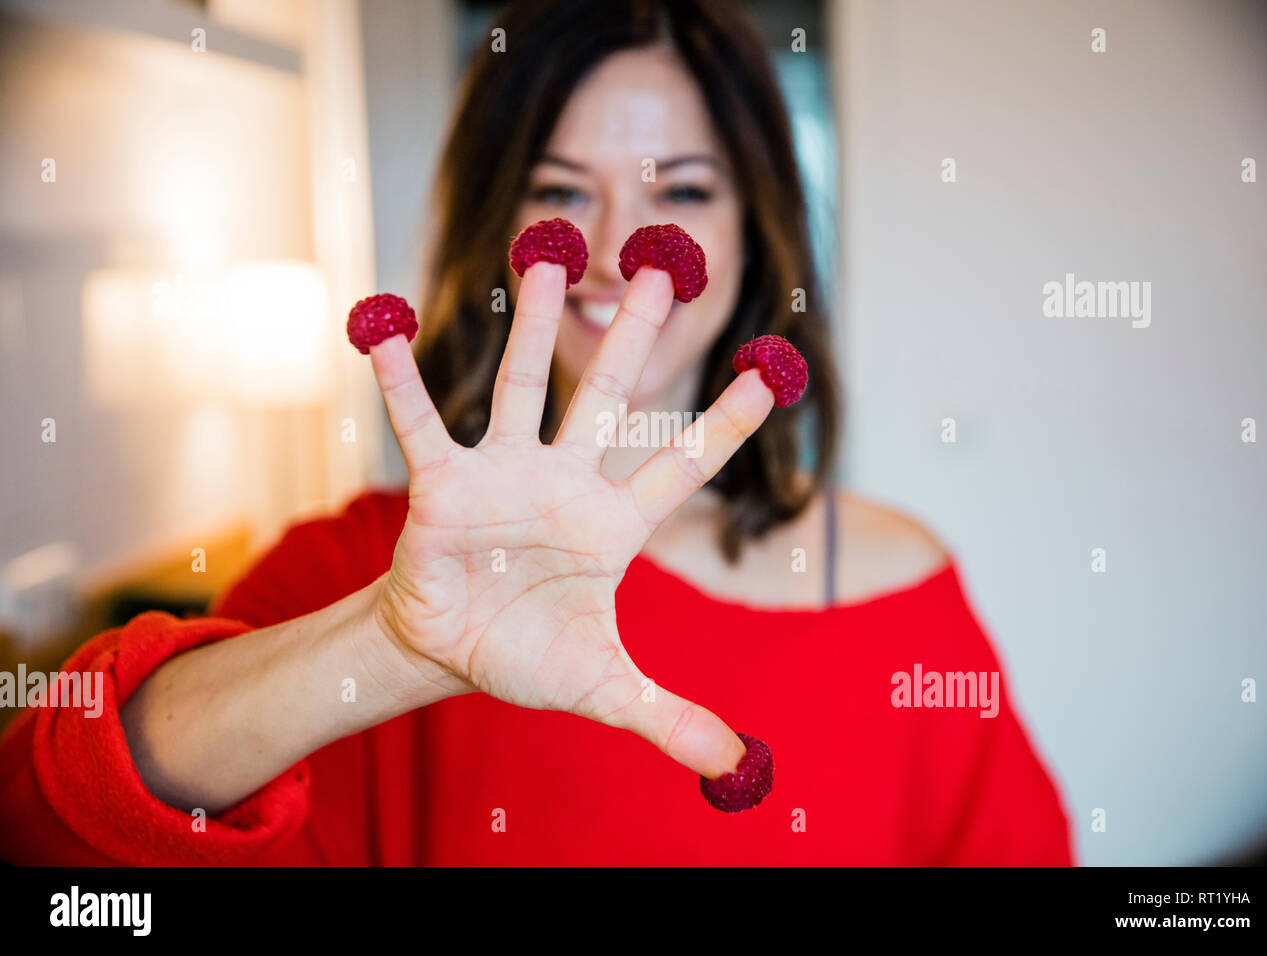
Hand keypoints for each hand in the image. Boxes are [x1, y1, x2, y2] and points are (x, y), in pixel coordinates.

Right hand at [368, 262, 773, 777]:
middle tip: (664, 266)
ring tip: (544, 256)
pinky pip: (424, 425)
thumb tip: (739, 767)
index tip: (772, 369)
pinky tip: (387, 328)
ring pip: (522, 388)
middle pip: (610, 397)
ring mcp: (504, 476)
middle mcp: (566, 484)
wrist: (451, 651)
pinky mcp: (442, 487)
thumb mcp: (605, 690)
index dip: (727, 420)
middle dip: (635, 335)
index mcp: (616, 524)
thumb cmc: (531, 654)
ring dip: (532, 327)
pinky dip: (403, 381)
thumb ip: (670, 718)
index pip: (684, 463)